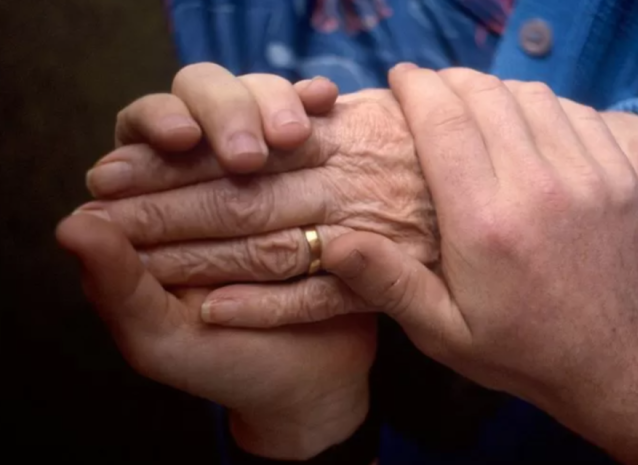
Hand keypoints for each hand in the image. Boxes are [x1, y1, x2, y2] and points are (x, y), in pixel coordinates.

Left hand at [63, 65, 375, 459]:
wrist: (310, 380)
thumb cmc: (227, 363)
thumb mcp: (162, 337)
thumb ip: (116, 286)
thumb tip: (73, 224)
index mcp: (156, 204)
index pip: (142, 132)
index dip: (157, 122)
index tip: (178, 138)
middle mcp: (209, 173)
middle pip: (205, 99)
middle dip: (227, 112)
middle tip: (249, 152)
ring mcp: (269, 168)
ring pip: (263, 102)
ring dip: (274, 104)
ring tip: (293, 132)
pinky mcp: (316, 174)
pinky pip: (318, 128)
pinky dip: (316, 108)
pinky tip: (325, 101)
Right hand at [321, 65, 637, 417]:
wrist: (607, 361)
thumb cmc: (515, 348)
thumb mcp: (441, 332)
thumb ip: (389, 282)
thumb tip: (333, 240)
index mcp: (485, 223)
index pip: (444, 123)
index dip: (416, 87)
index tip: (399, 77)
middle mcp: (538, 188)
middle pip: (486, 96)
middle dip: (449, 80)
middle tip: (430, 88)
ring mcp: (589, 177)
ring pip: (532, 95)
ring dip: (495, 89)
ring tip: (473, 103)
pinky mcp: (621, 176)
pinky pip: (576, 112)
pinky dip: (543, 104)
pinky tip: (525, 123)